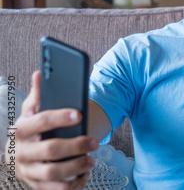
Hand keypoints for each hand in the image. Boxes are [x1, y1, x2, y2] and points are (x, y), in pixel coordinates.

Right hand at [5, 71, 97, 189]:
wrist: (20, 155)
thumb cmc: (33, 129)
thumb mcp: (33, 111)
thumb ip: (39, 94)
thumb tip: (41, 72)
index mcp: (21, 130)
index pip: (40, 121)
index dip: (60, 117)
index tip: (79, 114)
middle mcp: (21, 152)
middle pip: (50, 150)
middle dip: (76, 145)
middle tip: (95, 142)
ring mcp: (28, 171)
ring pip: (53, 173)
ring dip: (76, 166)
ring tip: (92, 160)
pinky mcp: (37, 186)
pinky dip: (73, 184)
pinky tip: (85, 174)